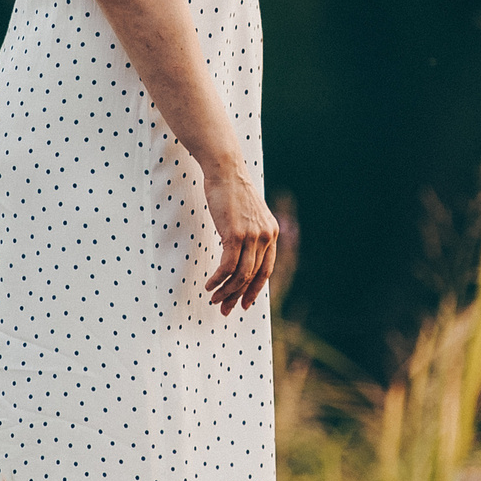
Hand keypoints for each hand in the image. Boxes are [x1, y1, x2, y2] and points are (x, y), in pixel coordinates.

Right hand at [201, 162, 278, 314]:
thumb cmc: (231, 191)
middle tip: (225, 309)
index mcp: (271, 233)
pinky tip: (209, 284)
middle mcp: (265, 236)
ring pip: (240, 275)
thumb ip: (248, 234)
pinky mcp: (236, 234)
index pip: (265, 270)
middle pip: (252, 276)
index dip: (254, 290)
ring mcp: (252, 236)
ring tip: (214, 299)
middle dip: (237, 296)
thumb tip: (238, 254)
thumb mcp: (247, 215)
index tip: (243, 303)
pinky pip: (227, 266)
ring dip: (226, 291)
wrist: (225, 170)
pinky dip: (218, 279)